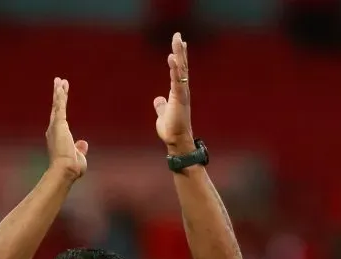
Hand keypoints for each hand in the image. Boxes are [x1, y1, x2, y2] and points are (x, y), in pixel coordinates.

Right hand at [46, 77, 87, 179]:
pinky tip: (60, 85)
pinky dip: (60, 95)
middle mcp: (54, 130)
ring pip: (57, 105)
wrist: (66, 170)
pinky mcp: (59, 124)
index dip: (59, 107)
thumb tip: (83, 143)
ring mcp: (56, 126)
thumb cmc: (72, 169)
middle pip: (56, 108)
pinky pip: (59, 106)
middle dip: (58, 95)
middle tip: (58, 83)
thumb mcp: (78, 156)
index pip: (59, 118)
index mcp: (58, 137)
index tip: (60, 98)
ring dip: (58, 92)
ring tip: (60, 80)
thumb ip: (80, 149)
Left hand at [153, 32, 195, 154]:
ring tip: (177, 40)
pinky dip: (175, 69)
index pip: (179, 70)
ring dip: (179, 54)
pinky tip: (172, 57)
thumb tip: (158, 99)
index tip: (180, 42)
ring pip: (181, 70)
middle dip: (180, 50)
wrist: (176, 141)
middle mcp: (182, 90)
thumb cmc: (172, 130)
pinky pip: (177, 80)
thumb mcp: (163, 114)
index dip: (179, 56)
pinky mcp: (180, 99)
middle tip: (178, 35)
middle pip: (182, 66)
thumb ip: (161, 105)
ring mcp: (182, 94)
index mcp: (178, 92)